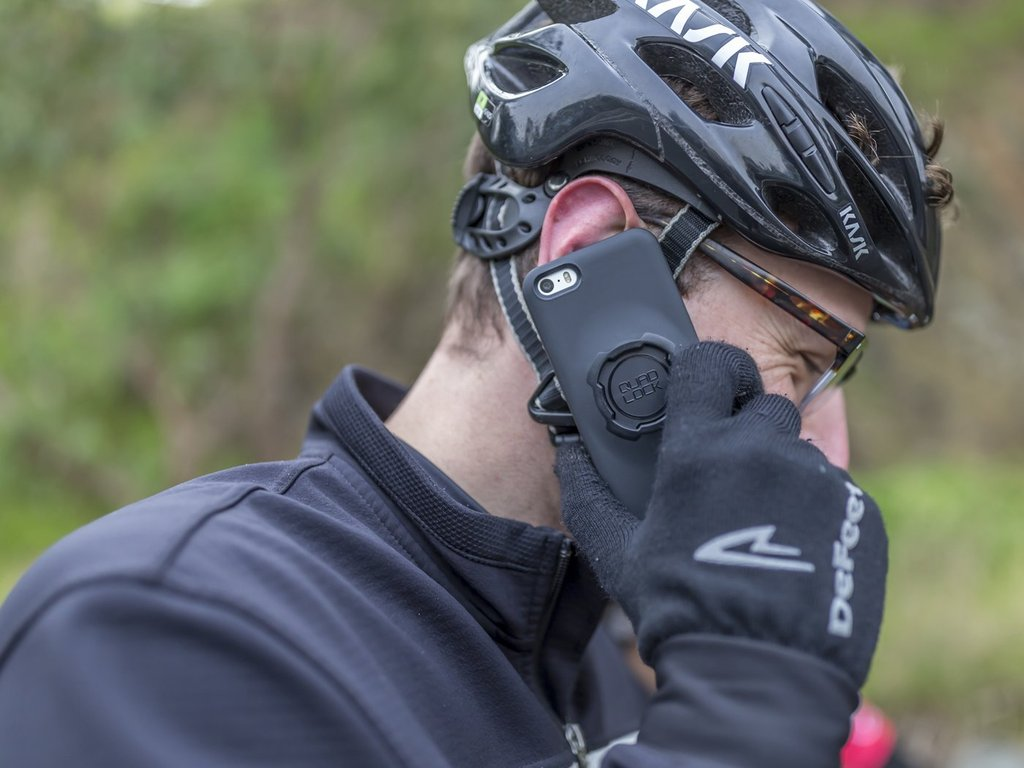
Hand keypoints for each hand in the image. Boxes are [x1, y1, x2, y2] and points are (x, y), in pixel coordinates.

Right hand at [556, 342, 886, 687]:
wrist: (757, 673)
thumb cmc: (679, 609)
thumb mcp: (617, 552)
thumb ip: (588, 491)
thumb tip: (566, 452)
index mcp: (700, 449)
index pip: (709, 362)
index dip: (707, 366)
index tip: (705, 385)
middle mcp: (764, 449)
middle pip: (762, 405)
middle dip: (744, 430)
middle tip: (726, 477)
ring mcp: (818, 479)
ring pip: (797, 451)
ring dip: (779, 473)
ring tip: (759, 527)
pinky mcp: (859, 511)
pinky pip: (832, 491)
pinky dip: (813, 509)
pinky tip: (792, 552)